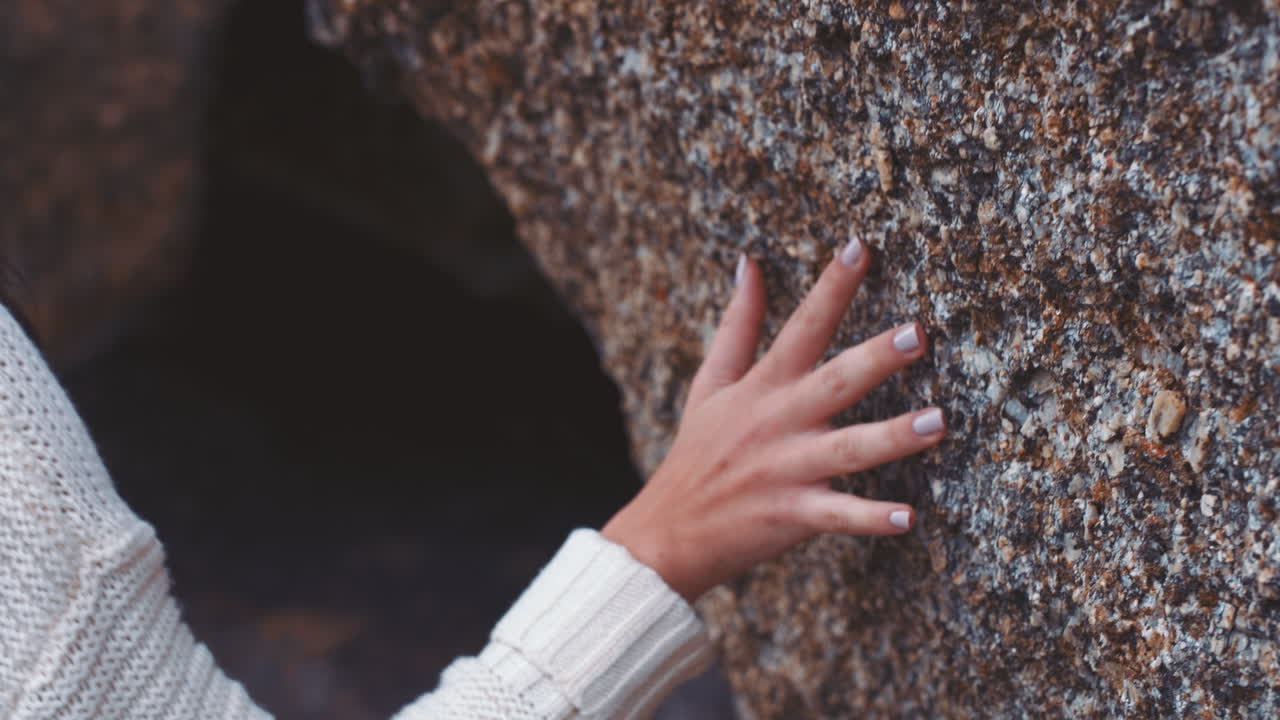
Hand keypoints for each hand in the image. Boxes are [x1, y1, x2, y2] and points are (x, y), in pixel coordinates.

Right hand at [601, 237, 944, 602]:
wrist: (666, 533)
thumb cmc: (696, 455)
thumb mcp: (710, 384)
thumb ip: (737, 325)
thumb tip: (749, 265)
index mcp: (762, 387)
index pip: (800, 327)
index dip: (830, 287)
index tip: (859, 247)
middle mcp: (778, 422)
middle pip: (833, 383)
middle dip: (875, 359)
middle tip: (917, 334)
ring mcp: (786, 470)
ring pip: (848, 449)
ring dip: (893, 436)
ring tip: (939, 421)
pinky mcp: (791, 515)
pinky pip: (839, 516)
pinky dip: (872, 518)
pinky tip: (909, 517)